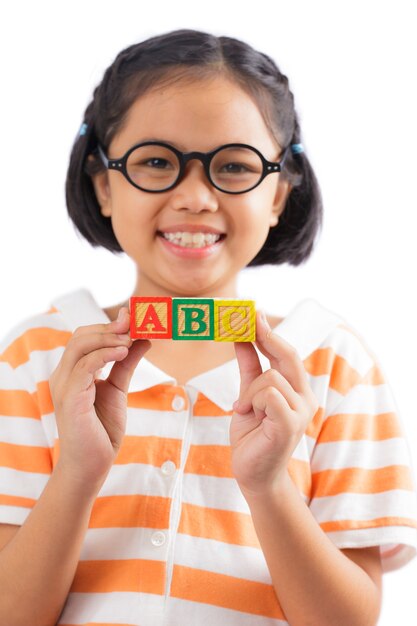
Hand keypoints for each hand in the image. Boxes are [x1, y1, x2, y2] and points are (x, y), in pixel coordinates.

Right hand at [49, 307, 150, 490]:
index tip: (133, 317)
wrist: (92, 465)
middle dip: (110, 326)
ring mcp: (64, 385)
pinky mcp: (70, 398)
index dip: (108, 325)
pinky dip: (105, 354)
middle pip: (81, 335)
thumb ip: (127, 364)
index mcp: (72, 372)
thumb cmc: (101, 430)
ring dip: (109, 337)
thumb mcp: (118, 389)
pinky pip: (84, 366)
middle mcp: (64, 375)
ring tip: (132, 338)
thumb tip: (144, 339)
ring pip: (81, 345)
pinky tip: (123, 351)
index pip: (85, 337)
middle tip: (135, 323)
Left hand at [230, 310, 317, 498]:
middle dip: (266, 336)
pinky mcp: (291, 424)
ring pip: (270, 378)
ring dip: (249, 392)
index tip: (253, 312)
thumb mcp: (248, 395)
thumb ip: (249, 367)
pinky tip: (246, 415)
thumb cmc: (253, 435)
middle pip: (288, 356)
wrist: (252, 473)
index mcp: (297, 389)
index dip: (269, 332)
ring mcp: (301, 411)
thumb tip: (241, 337)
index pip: (287, 354)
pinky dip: (252, 401)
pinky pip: (269, 395)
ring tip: (245, 409)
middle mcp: (306, 398)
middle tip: (246, 319)